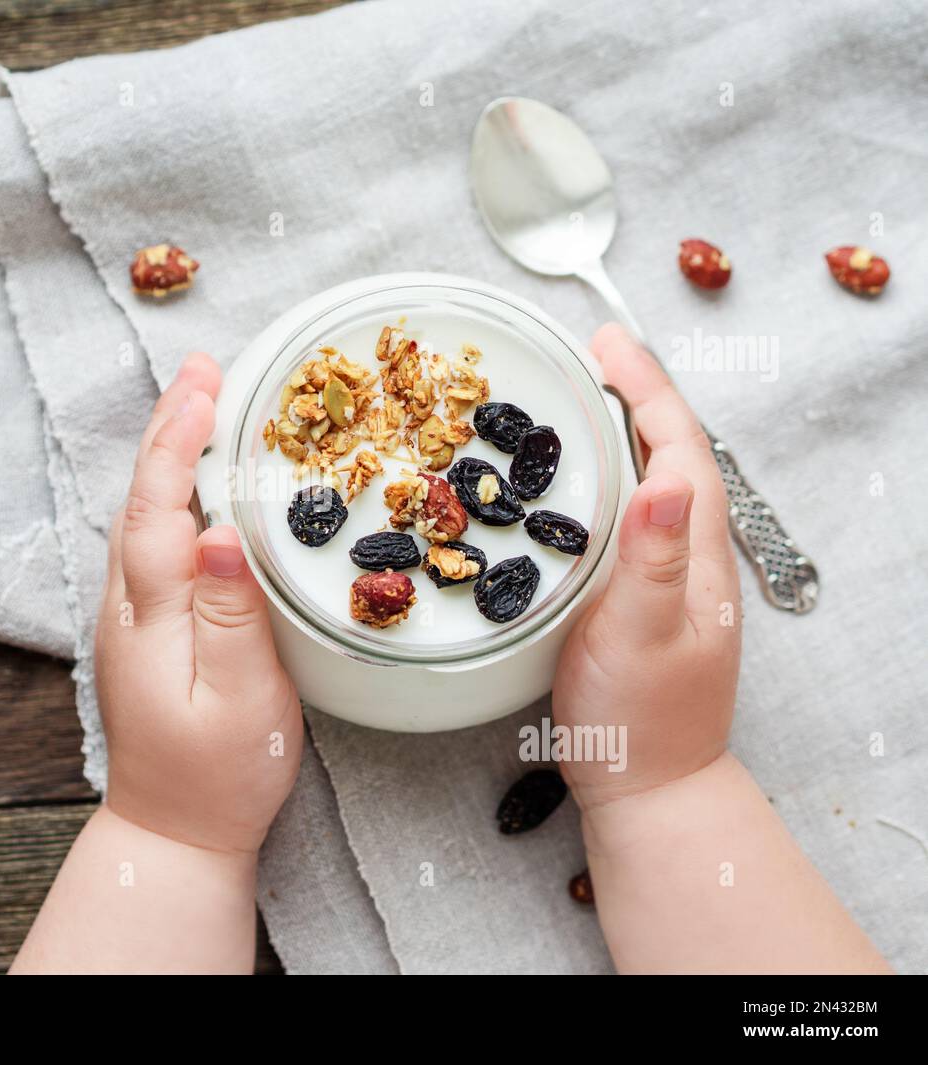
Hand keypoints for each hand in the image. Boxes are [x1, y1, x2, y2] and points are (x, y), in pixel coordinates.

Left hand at [95, 352, 302, 855]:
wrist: (173, 829)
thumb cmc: (218, 773)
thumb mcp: (242, 701)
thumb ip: (231, 618)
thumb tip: (216, 534)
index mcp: (151, 615)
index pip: (157, 509)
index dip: (177, 443)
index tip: (202, 385)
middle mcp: (129, 606)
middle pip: (141, 499)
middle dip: (169, 428)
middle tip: (202, 366)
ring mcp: (132, 616)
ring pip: (144, 516)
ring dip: (169, 453)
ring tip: (201, 399)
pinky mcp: (147, 627)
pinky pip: (156, 540)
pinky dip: (175, 491)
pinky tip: (199, 479)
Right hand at [552, 325, 741, 809]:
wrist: (648, 784)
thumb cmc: (642, 718)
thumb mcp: (642, 636)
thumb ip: (651, 561)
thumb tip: (663, 479)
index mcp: (694, 551)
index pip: (681, 446)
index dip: (647, 388)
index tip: (608, 343)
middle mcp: (688, 553)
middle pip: (671, 450)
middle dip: (634, 392)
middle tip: (587, 352)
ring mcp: (666, 575)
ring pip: (651, 479)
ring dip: (621, 427)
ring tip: (578, 394)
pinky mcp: (639, 595)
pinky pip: (627, 513)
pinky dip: (604, 474)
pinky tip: (572, 480)